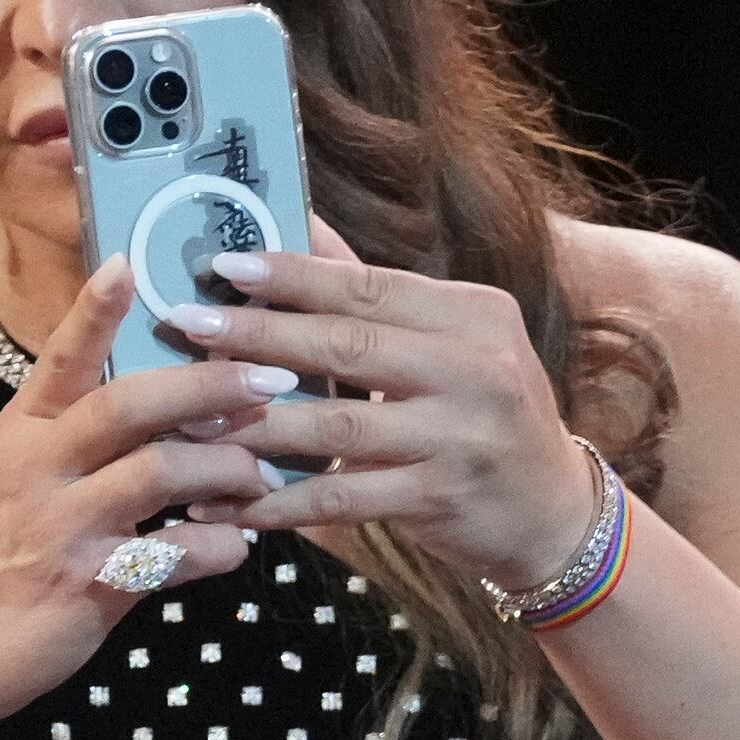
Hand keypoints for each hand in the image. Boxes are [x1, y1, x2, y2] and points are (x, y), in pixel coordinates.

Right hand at [0, 257, 283, 739]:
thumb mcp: (18, 477)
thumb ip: (76, 436)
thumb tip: (170, 402)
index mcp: (23, 432)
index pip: (60, 357)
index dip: (94, 310)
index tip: (128, 261)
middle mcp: (38, 468)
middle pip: (130, 403)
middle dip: (210, 385)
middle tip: (271, 378)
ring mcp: (61, 526)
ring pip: (161, 472)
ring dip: (228, 469)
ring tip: (262, 477)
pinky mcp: (87, 585)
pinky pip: (173, 555)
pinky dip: (218, 546)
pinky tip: (236, 546)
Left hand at [167, 238, 606, 592]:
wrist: (552, 512)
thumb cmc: (483, 417)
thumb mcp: (452, 343)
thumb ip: (378, 295)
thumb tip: (297, 226)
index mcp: (473, 313)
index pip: (369, 285)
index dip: (293, 275)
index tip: (223, 264)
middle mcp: (475, 366)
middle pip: (347, 345)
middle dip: (258, 335)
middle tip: (187, 324)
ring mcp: (461, 436)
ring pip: (339, 425)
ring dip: (256, 423)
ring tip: (191, 417)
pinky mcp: (442, 496)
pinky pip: (346, 497)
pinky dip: (285, 501)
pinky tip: (234, 501)